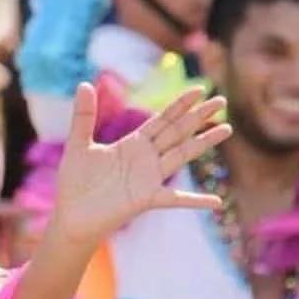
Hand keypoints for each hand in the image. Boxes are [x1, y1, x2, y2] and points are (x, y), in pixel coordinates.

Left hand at [47, 84, 230, 247]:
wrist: (72, 215)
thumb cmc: (76, 182)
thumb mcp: (79, 144)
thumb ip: (83, 116)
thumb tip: (84, 83)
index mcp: (133, 144)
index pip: (162, 120)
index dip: (180, 105)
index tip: (200, 89)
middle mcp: (146, 159)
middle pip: (177, 132)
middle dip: (198, 116)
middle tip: (222, 100)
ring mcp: (149, 179)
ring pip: (181, 155)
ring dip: (203, 143)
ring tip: (226, 129)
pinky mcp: (146, 199)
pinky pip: (175, 199)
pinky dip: (195, 201)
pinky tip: (216, 201)